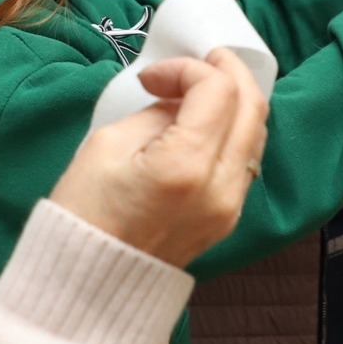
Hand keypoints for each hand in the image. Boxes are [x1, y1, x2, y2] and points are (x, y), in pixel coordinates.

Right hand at [47, 48, 267, 267]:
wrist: (91, 283)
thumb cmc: (85, 213)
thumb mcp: (108, 145)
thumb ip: (156, 113)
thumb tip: (180, 99)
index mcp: (186, 166)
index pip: (218, 90)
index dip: (188, 68)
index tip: (153, 77)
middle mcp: (221, 186)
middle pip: (252, 106)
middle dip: (228, 71)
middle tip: (198, 60)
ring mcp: (230, 206)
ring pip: (257, 132)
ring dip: (234, 99)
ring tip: (198, 90)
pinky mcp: (229, 218)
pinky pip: (247, 158)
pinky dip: (233, 129)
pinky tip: (203, 123)